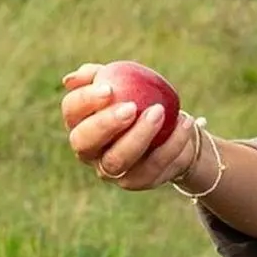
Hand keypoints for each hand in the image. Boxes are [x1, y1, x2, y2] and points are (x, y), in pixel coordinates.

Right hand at [61, 63, 199, 190]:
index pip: (71, 111)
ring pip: (117, 160)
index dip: (85, 100)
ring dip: (139, 135)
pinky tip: (185, 122)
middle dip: (105, 123)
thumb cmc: (141, 100)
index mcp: (80, 122)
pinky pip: (153, 165)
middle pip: (84, 142)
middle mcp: (89, 151)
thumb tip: (72, 79)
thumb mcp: (126, 82)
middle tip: (131, 106)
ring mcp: (111, 170)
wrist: (170, 131)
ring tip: (159, 111)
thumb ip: (103, 75)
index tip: (109, 88)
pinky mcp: (137, 181)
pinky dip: (172, 143)